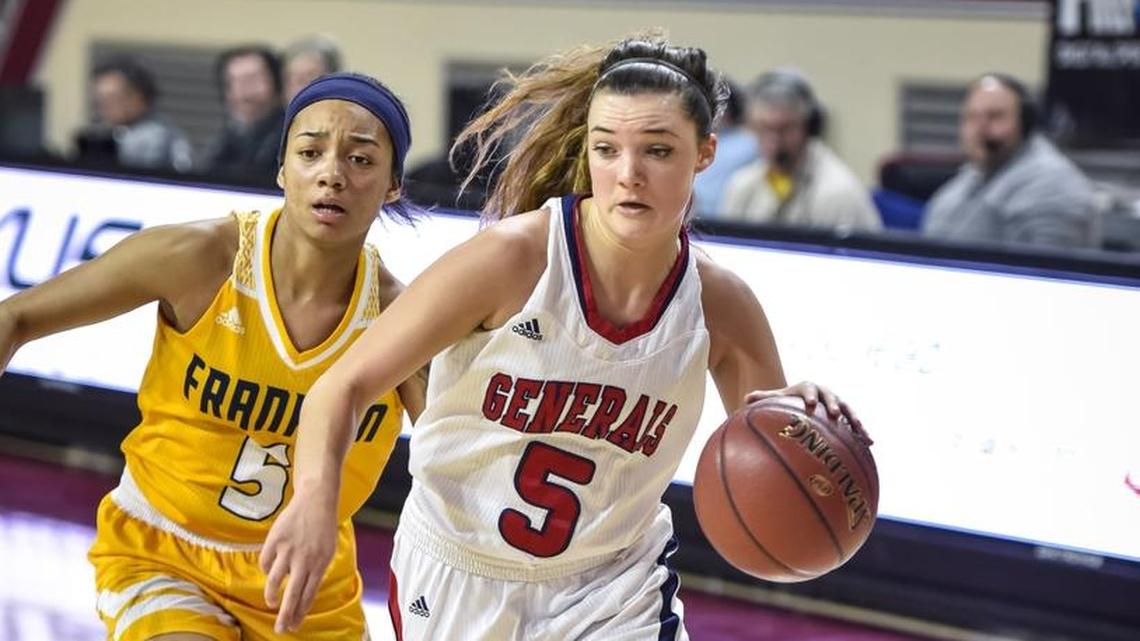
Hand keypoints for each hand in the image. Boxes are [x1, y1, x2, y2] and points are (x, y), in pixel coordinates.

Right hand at [259, 488, 337, 633]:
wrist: (315, 500)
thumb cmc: (322, 528)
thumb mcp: (328, 551)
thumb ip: (316, 571)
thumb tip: (303, 594)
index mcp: (320, 563)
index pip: (309, 595)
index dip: (300, 612)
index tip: (294, 626)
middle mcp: (304, 559)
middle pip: (292, 594)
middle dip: (285, 615)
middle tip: (280, 629)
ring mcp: (288, 549)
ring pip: (275, 581)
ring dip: (271, 595)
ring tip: (271, 602)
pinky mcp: (275, 539)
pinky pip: (265, 562)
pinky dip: (266, 570)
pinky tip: (270, 571)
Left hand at [746, 381, 871, 444]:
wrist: (807, 401)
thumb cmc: (788, 401)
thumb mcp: (776, 399)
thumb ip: (763, 398)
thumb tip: (746, 398)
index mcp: (807, 387)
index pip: (809, 388)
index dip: (811, 395)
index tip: (811, 404)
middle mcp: (825, 393)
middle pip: (831, 396)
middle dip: (834, 404)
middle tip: (834, 414)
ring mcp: (838, 404)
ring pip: (849, 409)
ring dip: (854, 419)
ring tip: (860, 430)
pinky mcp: (847, 416)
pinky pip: (856, 424)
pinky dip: (863, 432)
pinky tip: (870, 444)